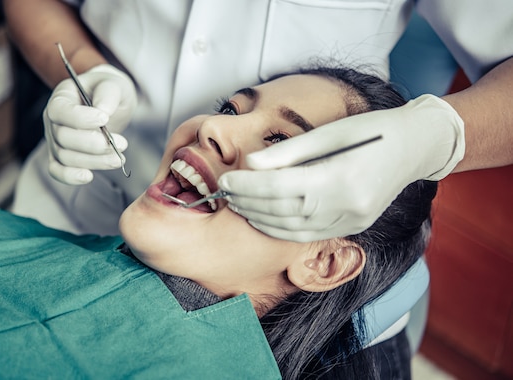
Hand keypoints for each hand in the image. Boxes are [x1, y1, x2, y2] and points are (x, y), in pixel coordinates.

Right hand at [44, 64, 137, 183]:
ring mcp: (55, 140)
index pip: (60, 111)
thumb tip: (103, 112)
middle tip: (121, 144)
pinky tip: (89, 176)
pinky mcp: (61, 157)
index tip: (104, 119)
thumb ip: (108, 94)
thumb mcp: (113, 84)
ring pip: (66, 157)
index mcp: (61, 97)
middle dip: (93, 145)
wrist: (109, 105)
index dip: (80, 119)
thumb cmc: (108, 92)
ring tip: (118, 159)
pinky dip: (70, 176)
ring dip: (94, 161)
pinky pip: (57, 170)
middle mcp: (53, 120)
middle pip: (63, 138)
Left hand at [218, 95, 464, 241]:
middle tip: (225, 192)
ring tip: (238, 205)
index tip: (225, 179)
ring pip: (293, 229)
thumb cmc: (371, 131)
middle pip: (283, 211)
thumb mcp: (328, 132)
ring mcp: (352, 221)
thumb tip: (251, 164)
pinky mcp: (353, 227)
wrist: (415, 147)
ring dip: (260, 219)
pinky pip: (308, 235)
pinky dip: (281, 229)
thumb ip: (287, 152)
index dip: (248, 185)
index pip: (280, 187)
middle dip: (249, 203)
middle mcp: (347, 206)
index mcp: (341, 177)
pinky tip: (263, 219)